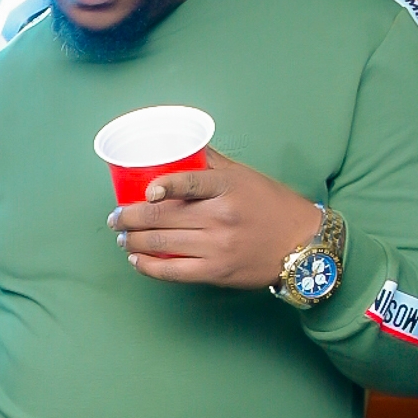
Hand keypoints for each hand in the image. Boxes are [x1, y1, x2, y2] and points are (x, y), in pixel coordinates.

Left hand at [107, 151, 320, 288]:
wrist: (302, 244)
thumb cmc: (272, 206)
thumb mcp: (246, 176)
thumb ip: (213, 163)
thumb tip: (184, 146)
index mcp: (228, 188)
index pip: (188, 183)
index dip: (161, 186)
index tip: (142, 192)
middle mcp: (221, 217)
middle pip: (163, 216)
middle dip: (129, 218)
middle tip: (114, 217)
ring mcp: (217, 246)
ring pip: (162, 243)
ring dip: (133, 240)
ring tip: (121, 235)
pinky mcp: (215, 272)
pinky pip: (172, 271)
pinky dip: (148, 266)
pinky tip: (136, 259)